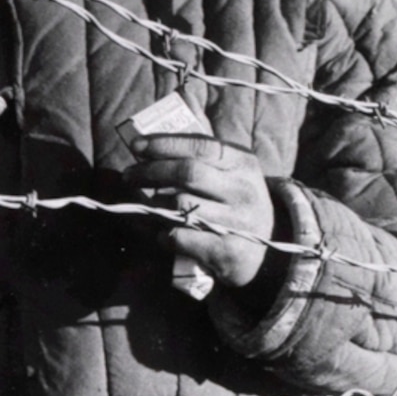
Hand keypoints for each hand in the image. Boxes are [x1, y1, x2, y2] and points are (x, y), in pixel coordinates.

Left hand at [123, 130, 275, 294]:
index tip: (137, 146)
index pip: (200, 146)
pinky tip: (163, 233)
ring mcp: (237, 222)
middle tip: (129, 175)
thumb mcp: (231, 173)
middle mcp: (243, 190)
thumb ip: (199, 156)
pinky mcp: (225, 251)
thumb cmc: (235, 203)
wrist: (267, 250)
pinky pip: (180, 237)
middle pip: (187, 173)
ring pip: (180, 206)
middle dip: (151, 171)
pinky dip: (163, 234)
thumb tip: (148, 145)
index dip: (164, 144)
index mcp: (243, 163)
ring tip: (149, 206)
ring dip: (155, 205)